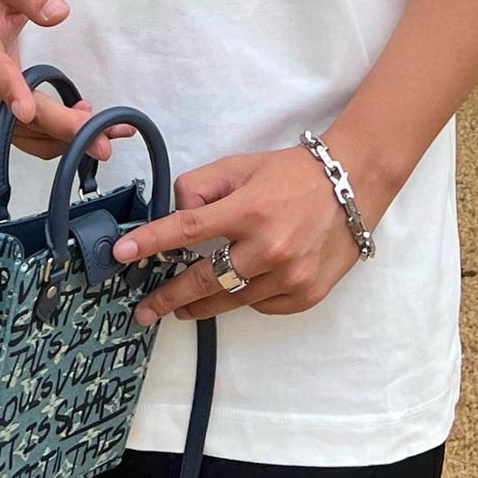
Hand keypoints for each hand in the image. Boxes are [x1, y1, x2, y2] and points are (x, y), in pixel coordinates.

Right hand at [0, 0, 135, 162]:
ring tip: (111, 132)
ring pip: (28, 135)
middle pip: (21, 118)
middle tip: (104, 143)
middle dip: (63, 129)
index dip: (12, 92)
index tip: (27, 111)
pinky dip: (58, 139)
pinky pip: (27, 138)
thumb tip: (58, 12)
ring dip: (69, 139)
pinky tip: (88, 127)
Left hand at [112, 141, 367, 322]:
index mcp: (251, 210)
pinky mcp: (306, 294)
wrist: (355, 184)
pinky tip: (244, 284)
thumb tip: (173, 217)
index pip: (189, 230)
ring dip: (201, 304)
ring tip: (181, 307)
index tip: (121, 254)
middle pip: (205, 281)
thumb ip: (201, 187)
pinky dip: (246, 297)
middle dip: (168, 298)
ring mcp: (291, 276)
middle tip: (143, 311)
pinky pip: (261, 305)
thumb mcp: (241, 166)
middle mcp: (270, 248)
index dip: (151, 242)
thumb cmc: (292, 173)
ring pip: (231, 300)